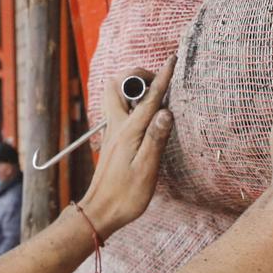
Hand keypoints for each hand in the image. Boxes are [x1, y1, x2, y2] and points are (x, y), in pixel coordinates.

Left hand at [79, 55, 175, 234]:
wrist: (100, 212)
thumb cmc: (125, 196)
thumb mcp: (146, 170)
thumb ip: (156, 139)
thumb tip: (166, 111)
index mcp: (128, 132)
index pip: (149, 99)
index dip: (163, 77)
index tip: (172, 61)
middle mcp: (117, 127)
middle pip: (117, 84)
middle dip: (137, 75)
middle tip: (157, 82)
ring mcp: (112, 133)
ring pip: (114, 96)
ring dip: (131, 88)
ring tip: (152, 95)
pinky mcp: (113, 141)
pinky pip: (119, 110)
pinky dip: (130, 102)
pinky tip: (143, 115)